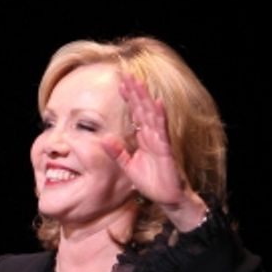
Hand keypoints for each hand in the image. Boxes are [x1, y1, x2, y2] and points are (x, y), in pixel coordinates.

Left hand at [106, 73, 207, 230]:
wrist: (168, 197)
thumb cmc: (152, 181)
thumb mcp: (128, 166)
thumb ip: (117, 153)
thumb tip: (104, 139)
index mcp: (144, 137)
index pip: (135, 113)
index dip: (128, 98)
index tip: (120, 82)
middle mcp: (153, 135)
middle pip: (142, 108)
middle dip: (135, 91)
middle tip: (126, 74)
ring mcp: (160, 140)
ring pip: (151, 115)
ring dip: (145, 98)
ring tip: (139, 82)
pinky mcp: (166, 149)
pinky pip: (162, 131)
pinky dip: (160, 116)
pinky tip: (157, 103)